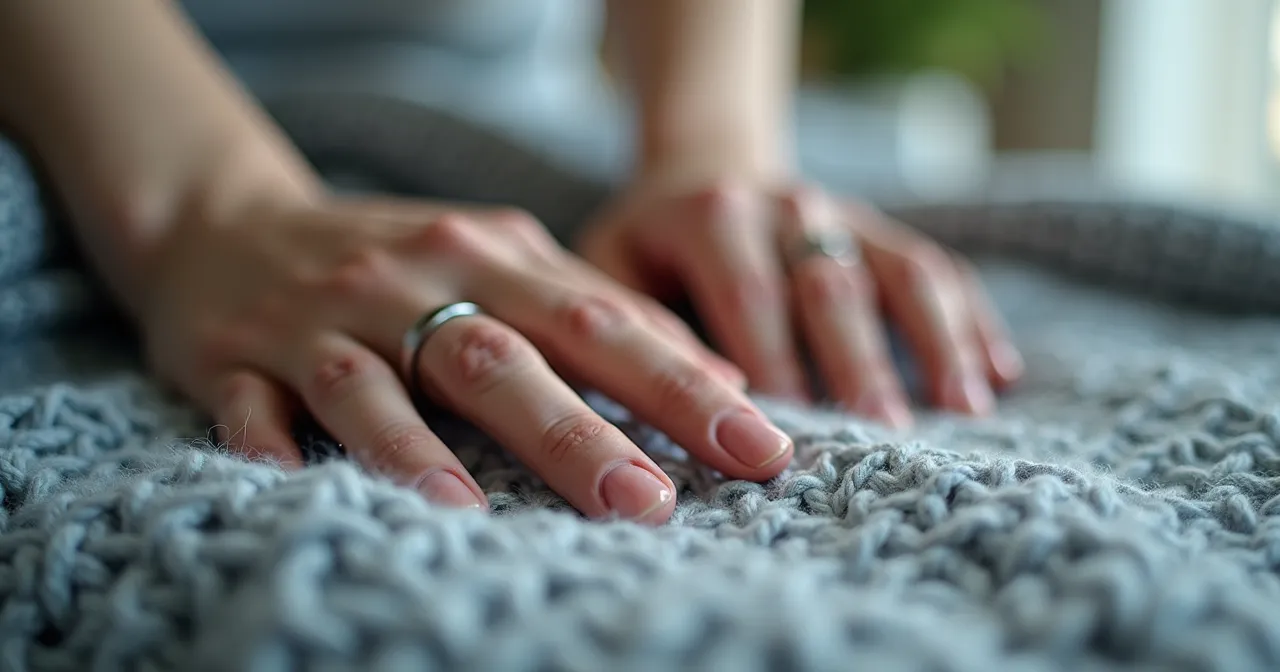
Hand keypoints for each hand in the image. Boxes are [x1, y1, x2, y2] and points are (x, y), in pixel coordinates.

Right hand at [140, 194, 794, 524]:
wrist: (230, 222)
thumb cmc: (401, 259)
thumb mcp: (504, 262)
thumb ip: (600, 311)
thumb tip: (719, 377)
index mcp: (493, 255)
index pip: (602, 321)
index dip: (682, 384)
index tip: (757, 445)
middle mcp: (413, 278)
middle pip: (503, 354)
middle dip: (580, 429)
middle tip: (651, 502)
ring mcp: (322, 318)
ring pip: (376, 381)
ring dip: (422, 446)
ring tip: (477, 513)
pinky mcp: (237, 355)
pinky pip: (255, 403)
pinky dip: (276, 441)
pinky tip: (301, 482)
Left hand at [577, 181, 1023, 426]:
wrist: (703, 171)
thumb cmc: (648, 246)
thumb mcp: (610, 266)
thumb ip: (635, 323)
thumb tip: (691, 397)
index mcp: (714, 216)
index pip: (748, 294)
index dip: (772, 363)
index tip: (786, 435)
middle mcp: (790, 206)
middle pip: (833, 285)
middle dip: (860, 363)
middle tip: (882, 435)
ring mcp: (846, 214)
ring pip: (903, 270)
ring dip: (938, 339)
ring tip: (966, 410)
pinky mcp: (884, 231)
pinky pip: (939, 269)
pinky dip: (973, 319)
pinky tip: (1001, 375)